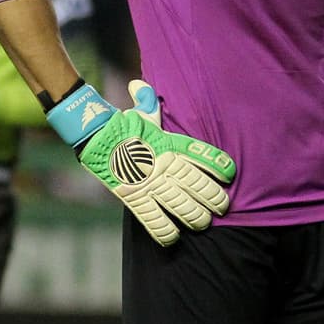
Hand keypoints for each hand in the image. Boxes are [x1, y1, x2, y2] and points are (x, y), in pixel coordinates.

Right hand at [47, 80, 235, 244]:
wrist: (92, 137)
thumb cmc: (120, 125)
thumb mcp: (138, 113)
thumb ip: (147, 100)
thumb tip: (139, 85)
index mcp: (168, 143)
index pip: (199, 154)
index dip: (217, 164)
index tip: (230, 174)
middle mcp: (162, 164)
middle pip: (194, 183)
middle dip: (211, 197)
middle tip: (222, 207)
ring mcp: (148, 182)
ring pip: (178, 203)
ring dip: (194, 216)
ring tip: (204, 223)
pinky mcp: (132, 196)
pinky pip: (151, 218)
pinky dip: (163, 230)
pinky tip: (174, 238)